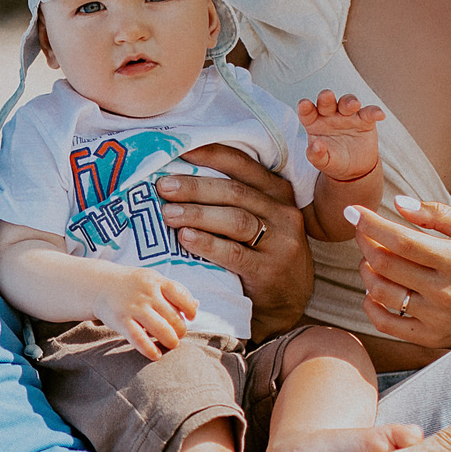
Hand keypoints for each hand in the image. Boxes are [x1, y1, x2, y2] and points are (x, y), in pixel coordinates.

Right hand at [89, 268, 196, 358]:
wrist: (100, 286)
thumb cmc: (132, 285)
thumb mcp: (153, 281)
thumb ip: (173, 293)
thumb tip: (196, 304)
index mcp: (156, 281)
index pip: (181, 295)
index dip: (190, 309)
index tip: (190, 317)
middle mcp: (146, 293)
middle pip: (173, 316)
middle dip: (180, 330)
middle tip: (178, 335)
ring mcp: (133, 307)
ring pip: (160, 329)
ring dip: (170, 341)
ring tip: (171, 344)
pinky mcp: (121, 321)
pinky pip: (139, 339)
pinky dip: (150, 349)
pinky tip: (156, 355)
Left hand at [156, 143, 313, 339]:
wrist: (287, 301)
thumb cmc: (262, 254)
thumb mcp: (259, 219)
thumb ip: (233, 199)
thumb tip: (181, 176)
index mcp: (277, 192)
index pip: (243, 165)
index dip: (211, 155)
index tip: (179, 150)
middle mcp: (282, 212)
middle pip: (234, 191)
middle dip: (195, 186)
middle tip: (163, 186)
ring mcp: (280, 242)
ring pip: (235, 219)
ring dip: (197, 213)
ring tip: (168, 213)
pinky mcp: (269, 269)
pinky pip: (234, 253)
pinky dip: (207, 243)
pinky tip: (185, 238)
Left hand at [299, 90, 384, 187]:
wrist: (354, 169)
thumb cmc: (333, 161)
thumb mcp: (323, 162)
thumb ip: (316, 155)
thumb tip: (315, 145)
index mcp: (314, 123)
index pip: (307, 112)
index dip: (305, 107)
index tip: (304, 104)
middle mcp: (330, 115)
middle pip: (327, 102)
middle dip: (326, 97)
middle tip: (327, 96)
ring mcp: (348, 116)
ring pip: (347, 102)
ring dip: (350, 101)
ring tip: (354, 105)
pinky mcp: (365, 120)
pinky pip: (369, 113)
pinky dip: (374, 112)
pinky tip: (379, 115)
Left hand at [344, 194, 450, 349]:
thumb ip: (440, 216)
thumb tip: (399, 204)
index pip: (401, 240)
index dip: (371, 223)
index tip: (353, 210)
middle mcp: (444, 292)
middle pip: (385, 264)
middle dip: (364, 241)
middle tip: (363, 229)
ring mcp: (435, 319)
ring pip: (380, 292)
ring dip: (366, 270)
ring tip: (372, 257)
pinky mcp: (430, 338)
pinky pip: (385, 323)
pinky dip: (371, 304)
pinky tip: (374, 288)